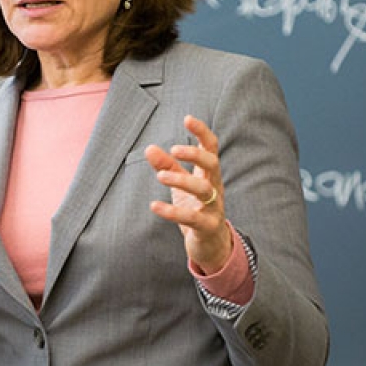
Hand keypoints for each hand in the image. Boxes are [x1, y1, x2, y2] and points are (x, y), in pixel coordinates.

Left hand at [145, 115, 231, 274]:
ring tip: (160, 176)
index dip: (202, 132)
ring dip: (182, 180)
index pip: (211, 148)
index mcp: (209, 174)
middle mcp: (215, 187)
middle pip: (213, 164)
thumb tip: (149, 148)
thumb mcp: (180, 185)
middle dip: (195, 155)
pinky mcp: (208, 227)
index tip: (187, 119)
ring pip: (204, 190)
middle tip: (174, 150)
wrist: (211, 246)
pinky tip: (154, 205)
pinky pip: (191, 218)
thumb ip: (167, 166)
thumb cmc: (195, 208)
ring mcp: (214, 207)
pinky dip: (172, 211)